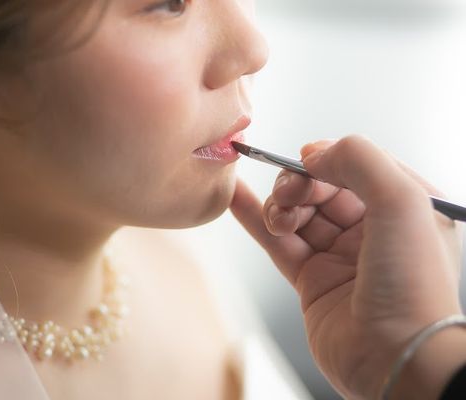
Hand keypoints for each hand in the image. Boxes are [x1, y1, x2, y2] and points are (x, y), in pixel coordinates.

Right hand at [229, 135, 462, 398]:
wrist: (394, 359)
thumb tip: (314, 154)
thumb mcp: (403, 202)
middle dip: (300, 183)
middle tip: (291, 192)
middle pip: (323, 187)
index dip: (328, 158)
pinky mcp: (312, 281)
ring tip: (280, 217)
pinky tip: (235, 197)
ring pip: (298, 212)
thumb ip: (359, 160)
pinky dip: (255, 218)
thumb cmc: (413, 287)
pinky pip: (278, 242)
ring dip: (280, 205)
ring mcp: (340, 257)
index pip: (358, 166)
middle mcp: (374, 230)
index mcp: (408, 208)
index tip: (306, 161)